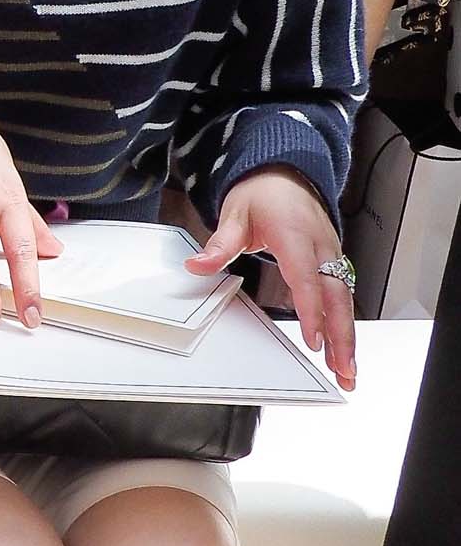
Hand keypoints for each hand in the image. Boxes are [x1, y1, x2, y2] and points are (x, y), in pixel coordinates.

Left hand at [192, 170, 355, 389]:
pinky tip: (342, 350)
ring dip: (347, 337)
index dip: (312, 310)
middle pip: (336, 296)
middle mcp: (321, 246)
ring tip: (347, 371)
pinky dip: (344, 324)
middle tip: (342, 370)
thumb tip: (197, 265)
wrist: (285, 174)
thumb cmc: (262, 194)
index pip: (306, 277)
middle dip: (341, 335)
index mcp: (296, 234)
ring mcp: (331, 255)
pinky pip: (342, 297)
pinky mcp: (334, 263)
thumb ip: (220, 243)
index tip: (313, 340)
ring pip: (345, 301)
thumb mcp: (234, 213)